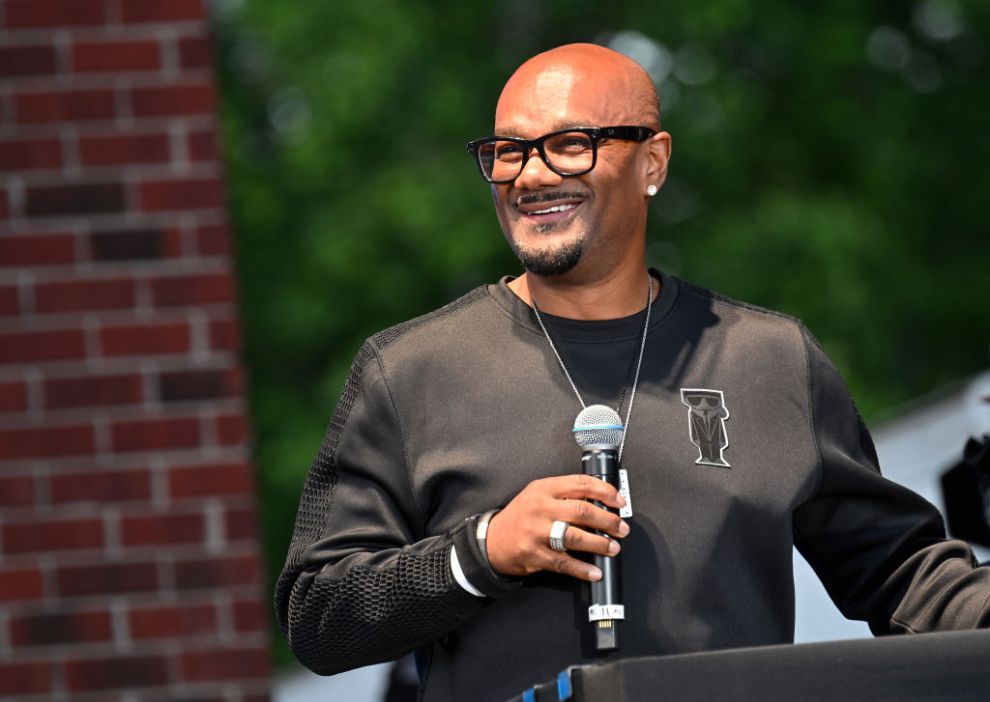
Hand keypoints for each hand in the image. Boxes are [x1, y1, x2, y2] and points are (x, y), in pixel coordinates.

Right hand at [486, 474, 628, 581]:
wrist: (492, 541)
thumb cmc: (521, 517)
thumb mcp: (538, 495)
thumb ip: (564, 495)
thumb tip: (601, 503)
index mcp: (544, 488)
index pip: (580, 484)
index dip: (604, 491)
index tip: (619, 501)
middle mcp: (540, 508)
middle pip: (581, 511)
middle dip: (607, 521)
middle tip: (621, 528)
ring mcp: (536, 532)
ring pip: (575, 537)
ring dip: (599, 544)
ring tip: (613, 548)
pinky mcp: (534, 554)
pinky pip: (564, 562)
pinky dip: (582, 569)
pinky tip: (595, 572)